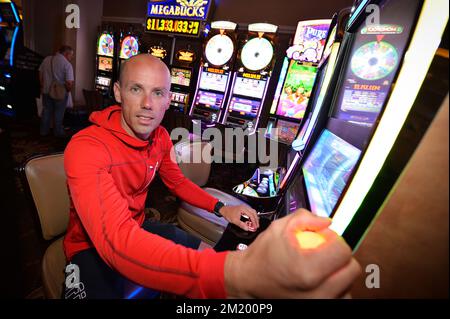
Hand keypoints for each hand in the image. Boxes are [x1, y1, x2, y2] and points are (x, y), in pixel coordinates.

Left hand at [219, 205, 258, 231]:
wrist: (224, 210)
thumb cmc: (228, 213)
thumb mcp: (234, 220)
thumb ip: (241, 224)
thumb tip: (247, 228)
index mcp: (243, 209)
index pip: (251, 215)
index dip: (254, 221)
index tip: (255, 226)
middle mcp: (245, 207)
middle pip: (254, 212)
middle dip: (256, 219)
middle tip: (257, 225)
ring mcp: (244, 207)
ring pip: (252, 212)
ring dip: (255, 218)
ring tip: (255, 223)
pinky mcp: (243, 209)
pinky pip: (250, 212)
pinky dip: (252, 216)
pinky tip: (252, 220)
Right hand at [224, 209, 360, 297]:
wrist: (248, 281)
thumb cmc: (262, 256)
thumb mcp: (278, 228)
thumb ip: (305, 218)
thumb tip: (327, 222)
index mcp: (307, 269)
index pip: (343, 250)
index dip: (335, 239)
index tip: (325, 239)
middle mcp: (317, 292)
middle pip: (351, 269)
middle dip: (340, 256)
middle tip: (325, 252)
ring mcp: (319, 304)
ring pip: (348, 287)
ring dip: (340, 274)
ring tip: (322, 268)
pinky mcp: (318, 308)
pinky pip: (341, 298)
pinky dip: (336, 289)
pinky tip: (321, 281)